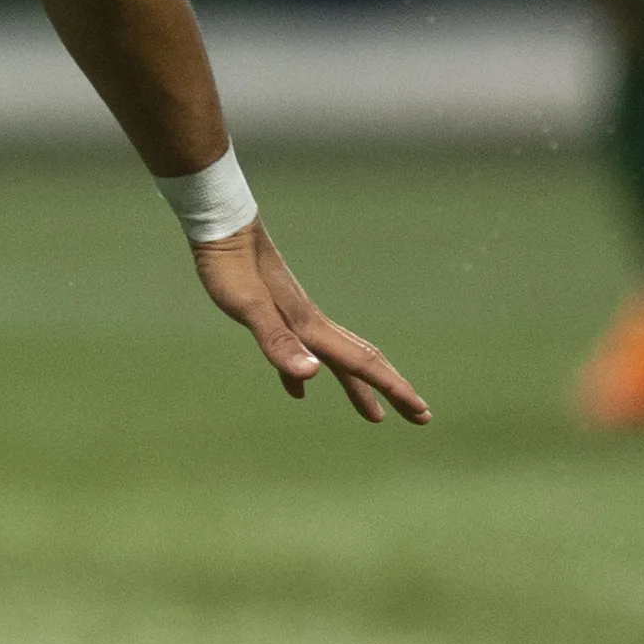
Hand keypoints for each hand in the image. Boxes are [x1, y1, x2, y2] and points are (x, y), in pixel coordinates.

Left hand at [191, 221, 429, 424]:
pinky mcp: (276, 313)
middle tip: (420, 416)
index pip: (362, 364)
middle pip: (362, 363)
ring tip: (373, 414)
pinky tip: (298, 388)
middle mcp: (311, 323)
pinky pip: (301, 352)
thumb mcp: (248, 308)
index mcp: (310, 327)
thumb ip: (279, 341)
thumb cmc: (230, 267)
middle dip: (392, 390)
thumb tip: (312, 375)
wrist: (221, 227)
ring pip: (338, 359)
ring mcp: (296, 317)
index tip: (422, 413)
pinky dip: (305, 373)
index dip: (393, 390)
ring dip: (358, 387)